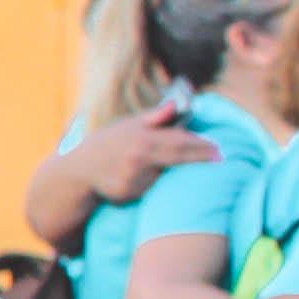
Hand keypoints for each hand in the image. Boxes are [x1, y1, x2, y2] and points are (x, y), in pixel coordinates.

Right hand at [61, 110, 219, 210]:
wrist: (78, 171)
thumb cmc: (106, 144)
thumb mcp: (127, 125)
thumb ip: (154, 117)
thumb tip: (177, 105)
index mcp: (140, 139)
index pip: (178, 141)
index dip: (200, 144)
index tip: (217, 147)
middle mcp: (138, 158)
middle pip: (179, 158)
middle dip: (201, 158)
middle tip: (221, 158)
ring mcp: (134, 178)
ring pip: (166, 175)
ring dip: (176, 171)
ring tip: (186, 167)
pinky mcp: (129, 194)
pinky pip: (151, 188)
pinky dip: (156, 183)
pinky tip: (151, 179)